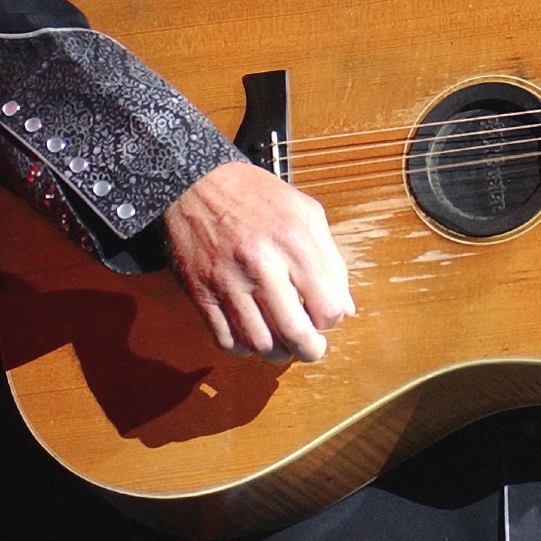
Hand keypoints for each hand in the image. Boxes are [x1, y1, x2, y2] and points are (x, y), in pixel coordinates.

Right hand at [161, 161, 355, 362]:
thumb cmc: (258, 197)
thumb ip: (331, 260)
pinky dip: (243, 349)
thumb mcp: (306, 212)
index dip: (332, 318)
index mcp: (293, 239)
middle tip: (313, 349)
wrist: (196, 185)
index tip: (327, 315)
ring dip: (278, 354)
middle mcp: (261, 263)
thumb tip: (345, 309)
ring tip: (285, 346)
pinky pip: (225, 340)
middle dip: (310, 350)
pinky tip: (253, 337)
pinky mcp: (201, 294)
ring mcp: (228, 281)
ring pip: (259, 343)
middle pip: (294, 331)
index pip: (326, 305)